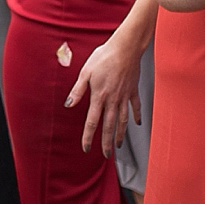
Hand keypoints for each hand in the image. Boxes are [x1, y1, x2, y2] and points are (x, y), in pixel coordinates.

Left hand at [65, 30, 145, 156]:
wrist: (125, 48)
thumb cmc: (103, 57)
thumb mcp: (85, 72)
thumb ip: (77, 90)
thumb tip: (68, 105)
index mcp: (99, 96)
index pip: (92, 121)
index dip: (88, 136)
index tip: (86, 148)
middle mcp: (113, 100)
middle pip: (109, 126)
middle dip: (106, 142)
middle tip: (106, 155)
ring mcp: (125, 96)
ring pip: (122, 120)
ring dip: (120, 134)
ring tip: (118, 145)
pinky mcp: (133, 90)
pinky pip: (135, 107)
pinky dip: (135, 116)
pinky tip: (136, 124)